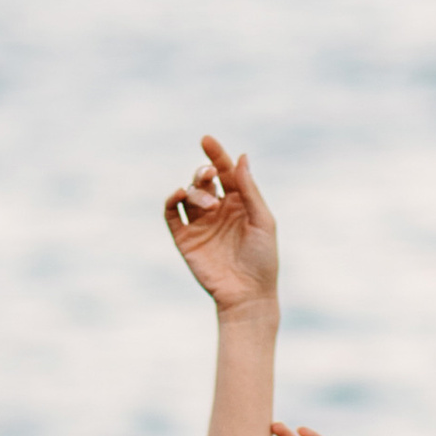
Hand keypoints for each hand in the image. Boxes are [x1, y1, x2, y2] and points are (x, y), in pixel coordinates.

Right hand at [163, 136, 278, 310]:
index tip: (206, 140)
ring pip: (189, 193)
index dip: (216, 154)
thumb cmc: (262, 259)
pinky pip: (172, 213)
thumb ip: (250, 190)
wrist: (247, 295)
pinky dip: (172, 200)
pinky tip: (179, 196)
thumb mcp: (262, 220)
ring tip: (210, 205)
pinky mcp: (185, 238)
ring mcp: (201, 224)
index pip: (225, 172)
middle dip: (204, 170)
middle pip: (204, 179)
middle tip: (208, 173)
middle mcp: (218, 210)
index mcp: (240, 203)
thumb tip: (241, 157)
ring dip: (195, 190)